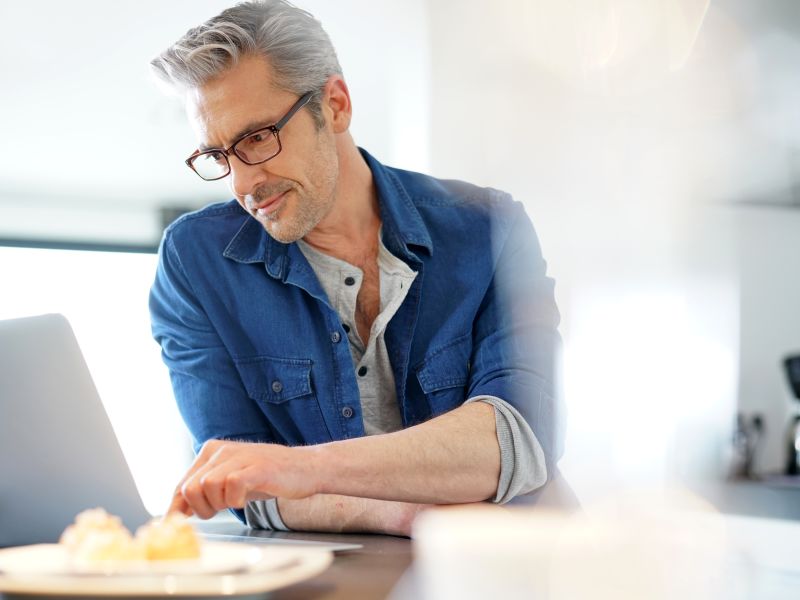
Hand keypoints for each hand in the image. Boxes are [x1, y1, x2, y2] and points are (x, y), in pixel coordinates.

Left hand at [167, 440, 319, 518]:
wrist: (305, 468)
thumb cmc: (268, 477)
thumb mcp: (230, 482)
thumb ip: (206, 492)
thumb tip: (177, 512)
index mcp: (211, 451)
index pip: (182, 485)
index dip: (177, 509)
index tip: (174, 526)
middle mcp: (221, 450)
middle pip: (190, 488)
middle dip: (202, 508)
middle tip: (222, 509)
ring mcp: (239, 456)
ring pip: (207, 486)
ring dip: (220, 503)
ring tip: (237, 501)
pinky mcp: (256, 466)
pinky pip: (232, 485)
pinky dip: (236, 499)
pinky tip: (246, 498)